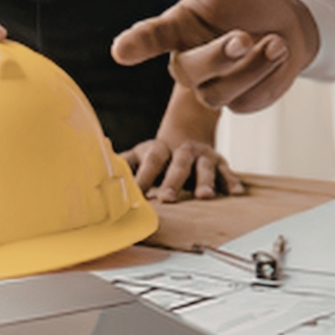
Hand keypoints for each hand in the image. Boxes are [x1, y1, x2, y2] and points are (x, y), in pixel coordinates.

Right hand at [111, 0, 319, 112]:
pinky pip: (246, 100)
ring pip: (217, 93)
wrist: (288, 22)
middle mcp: (188, 60)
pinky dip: (268, 74)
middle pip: (188, 71)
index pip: (150, 37)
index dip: (135, 44)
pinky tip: (278, 51)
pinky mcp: (237, 101)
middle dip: (217, 56)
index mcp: (177, 27)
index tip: (122, 50)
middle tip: (243, 38)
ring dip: (251, 67)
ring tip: (276, 41)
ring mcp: (211, 85)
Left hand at [121, 137, 245, 202]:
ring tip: (204, 196)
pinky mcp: (219, 162)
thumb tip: (99, 167)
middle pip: (178, 164)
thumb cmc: (159, 156)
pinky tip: (235, 193)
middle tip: (167, 199)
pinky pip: (227, 171)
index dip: (144, 176)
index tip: (137, 194)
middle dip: (173, 181)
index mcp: (159, 149)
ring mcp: (203, 155)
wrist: (188, 136)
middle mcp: (182, 150)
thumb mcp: (139, 156)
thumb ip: (122, 163)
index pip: (151, 161)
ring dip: (205, 181)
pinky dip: (231, 181)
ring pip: (204, 167)